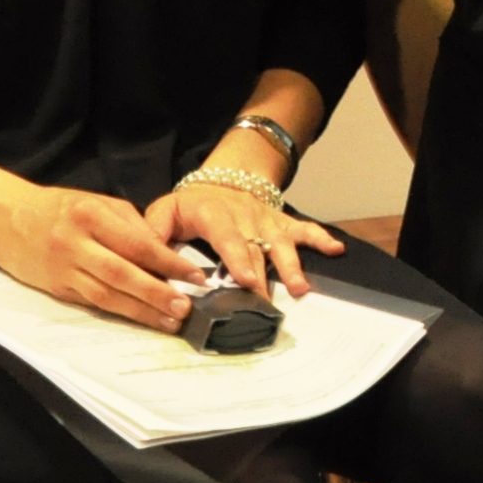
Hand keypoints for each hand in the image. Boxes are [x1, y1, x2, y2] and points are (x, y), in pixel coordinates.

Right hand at [0, 182, 210, 329]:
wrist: (2, 216)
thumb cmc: (57, 207)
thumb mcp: (96, 201)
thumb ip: (130, 224)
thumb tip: (164, 252)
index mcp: (90, 214)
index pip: (137, 243)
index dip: (169, 262)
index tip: (196, 276)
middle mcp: (76, 242)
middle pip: (123, 273)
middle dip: (157, 293)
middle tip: (186, 307)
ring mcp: (63, 268)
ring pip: (107, 295)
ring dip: (141, 311)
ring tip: (171, 321)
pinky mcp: (56, 288)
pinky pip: (92, 302)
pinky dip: (119, 312)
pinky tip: (141, 319)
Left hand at [152, 179, 345, 306]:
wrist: (220, 181)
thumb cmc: (190, 206)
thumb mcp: (164, 212)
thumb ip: (154, 236)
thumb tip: (146, 262)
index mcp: (214, 213)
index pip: (226, 236)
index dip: (236, 258)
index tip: (244, 279)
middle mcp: (245, 216)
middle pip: (256, 247)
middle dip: (262, 274)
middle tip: (264, 300)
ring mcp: (266, 221)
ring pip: (282, 243)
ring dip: (292, 265)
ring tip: (301, 287)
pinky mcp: (281, 224)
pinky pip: (304, 229)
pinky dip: (321, 239)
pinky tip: (336, 249)